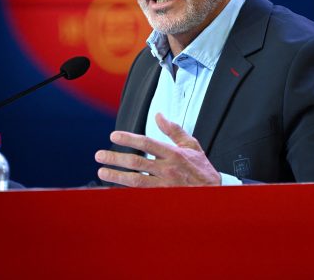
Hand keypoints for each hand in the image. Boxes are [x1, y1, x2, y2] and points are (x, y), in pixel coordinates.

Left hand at [94, 113, 220, 186]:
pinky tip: (114, 188)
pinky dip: (126, 190)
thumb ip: (173, 130)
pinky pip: (140, 193)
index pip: (147, 143)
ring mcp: (164, 185)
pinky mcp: (163, 197)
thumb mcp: (191, 145)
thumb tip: (159, 115)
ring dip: (116, 176)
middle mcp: (167, 169)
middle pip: (136, 162)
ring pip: (135, 180)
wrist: (214, 193)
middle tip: (99, 155)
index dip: (129, 139)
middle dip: (115, 158)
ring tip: (102, 172)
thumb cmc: (201, 168)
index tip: (114, 136)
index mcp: (174, 154)